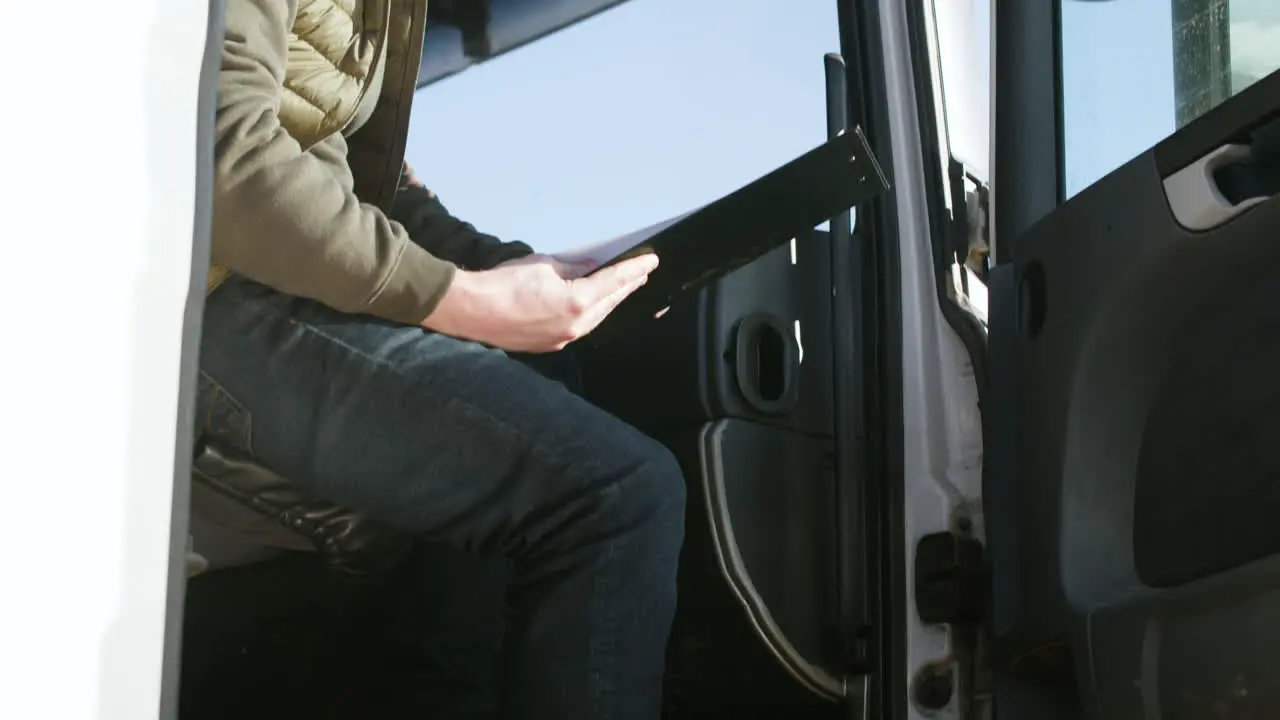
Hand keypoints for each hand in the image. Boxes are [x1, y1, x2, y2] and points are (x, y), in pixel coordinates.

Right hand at [423, 253, 658, 351]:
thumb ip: (573, 267)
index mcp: (577, 303)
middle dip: (626, 288)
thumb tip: (590, 267)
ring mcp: (562, 340)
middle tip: (640, 274)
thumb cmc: (503, 283)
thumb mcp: (542, 264)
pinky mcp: (547, 345)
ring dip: (608, 303)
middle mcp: (575, 327)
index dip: (634, 270)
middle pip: (609, 304)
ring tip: (621, 289)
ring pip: (595, 319)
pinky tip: (590, 306)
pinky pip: (577, 328)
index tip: (650, 262)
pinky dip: (588, 314)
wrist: (470, 310)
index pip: (614, 282)